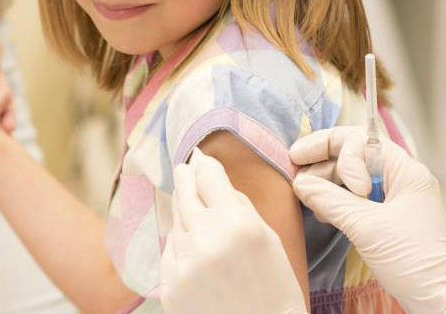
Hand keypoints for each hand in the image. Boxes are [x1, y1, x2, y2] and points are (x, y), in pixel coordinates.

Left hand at [160, 149, 306, 313]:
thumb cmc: (275, 286)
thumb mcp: (268, 236)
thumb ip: (238, 203)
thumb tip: (211, 175)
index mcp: (237, 224)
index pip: (209, 176)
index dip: (205, 164)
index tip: (201, 157)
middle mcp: (206, 240)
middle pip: (184, 194)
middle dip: (186, 179)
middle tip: (185, 168)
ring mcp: (184, 265)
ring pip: (176, 224)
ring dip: (187, 218)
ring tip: (204, 226)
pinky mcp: (170, 287)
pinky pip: (170, 253)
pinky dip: (181, 248)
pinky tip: (199, 255)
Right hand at [290, 127, 445, 313]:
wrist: (441, 298)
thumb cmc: (412, 258)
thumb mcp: (366, 227)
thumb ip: (331, 201)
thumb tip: (300, 184)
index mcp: (405, 171)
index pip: (361, 140)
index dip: (332, 149)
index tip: (318, 174)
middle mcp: (402, 179)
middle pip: (355, 155)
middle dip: (324, 162)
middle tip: (295, 172)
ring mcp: (397, 199)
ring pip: (354, 178)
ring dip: (328, 183)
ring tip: (307, 196)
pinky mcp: (390, 219)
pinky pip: (359, 199)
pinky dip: (338, 201)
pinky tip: (322, 211)